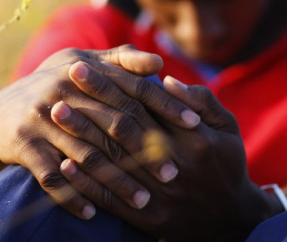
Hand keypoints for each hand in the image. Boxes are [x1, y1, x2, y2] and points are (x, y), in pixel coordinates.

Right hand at [0, 46, 202, 219]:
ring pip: (86, 156)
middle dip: (146, 151)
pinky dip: (72, 197)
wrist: (4, 109)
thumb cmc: (59, 86)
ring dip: (116, 183)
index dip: (165, 106)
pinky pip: (52, 178)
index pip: (133, 89)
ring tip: (143, 202)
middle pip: (113, 125)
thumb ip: (121, 62)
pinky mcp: (24, 146)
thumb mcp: (85, 65)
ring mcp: (42, 120)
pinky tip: (94, 214)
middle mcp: (63, 92)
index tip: (194, 125)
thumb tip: (159, 62)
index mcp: (84, 72)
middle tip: (174, 174)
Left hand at [54, 73, 280, 239]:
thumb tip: (165, 79)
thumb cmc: (227, 164)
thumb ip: (200, 101)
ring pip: (112, 162)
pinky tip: (65, 163)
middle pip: (122, 129)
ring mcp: (159, 194)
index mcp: (193, 139)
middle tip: (59, 82)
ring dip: (80, 136)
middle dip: (89, 103)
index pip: (143, 104)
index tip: (82, 66)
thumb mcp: (228, 128)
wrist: (232, 220)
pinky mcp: (147, 219)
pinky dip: (86, 183)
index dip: (110, 84)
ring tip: (55, 113)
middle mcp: (174, 165)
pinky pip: (111, 200)